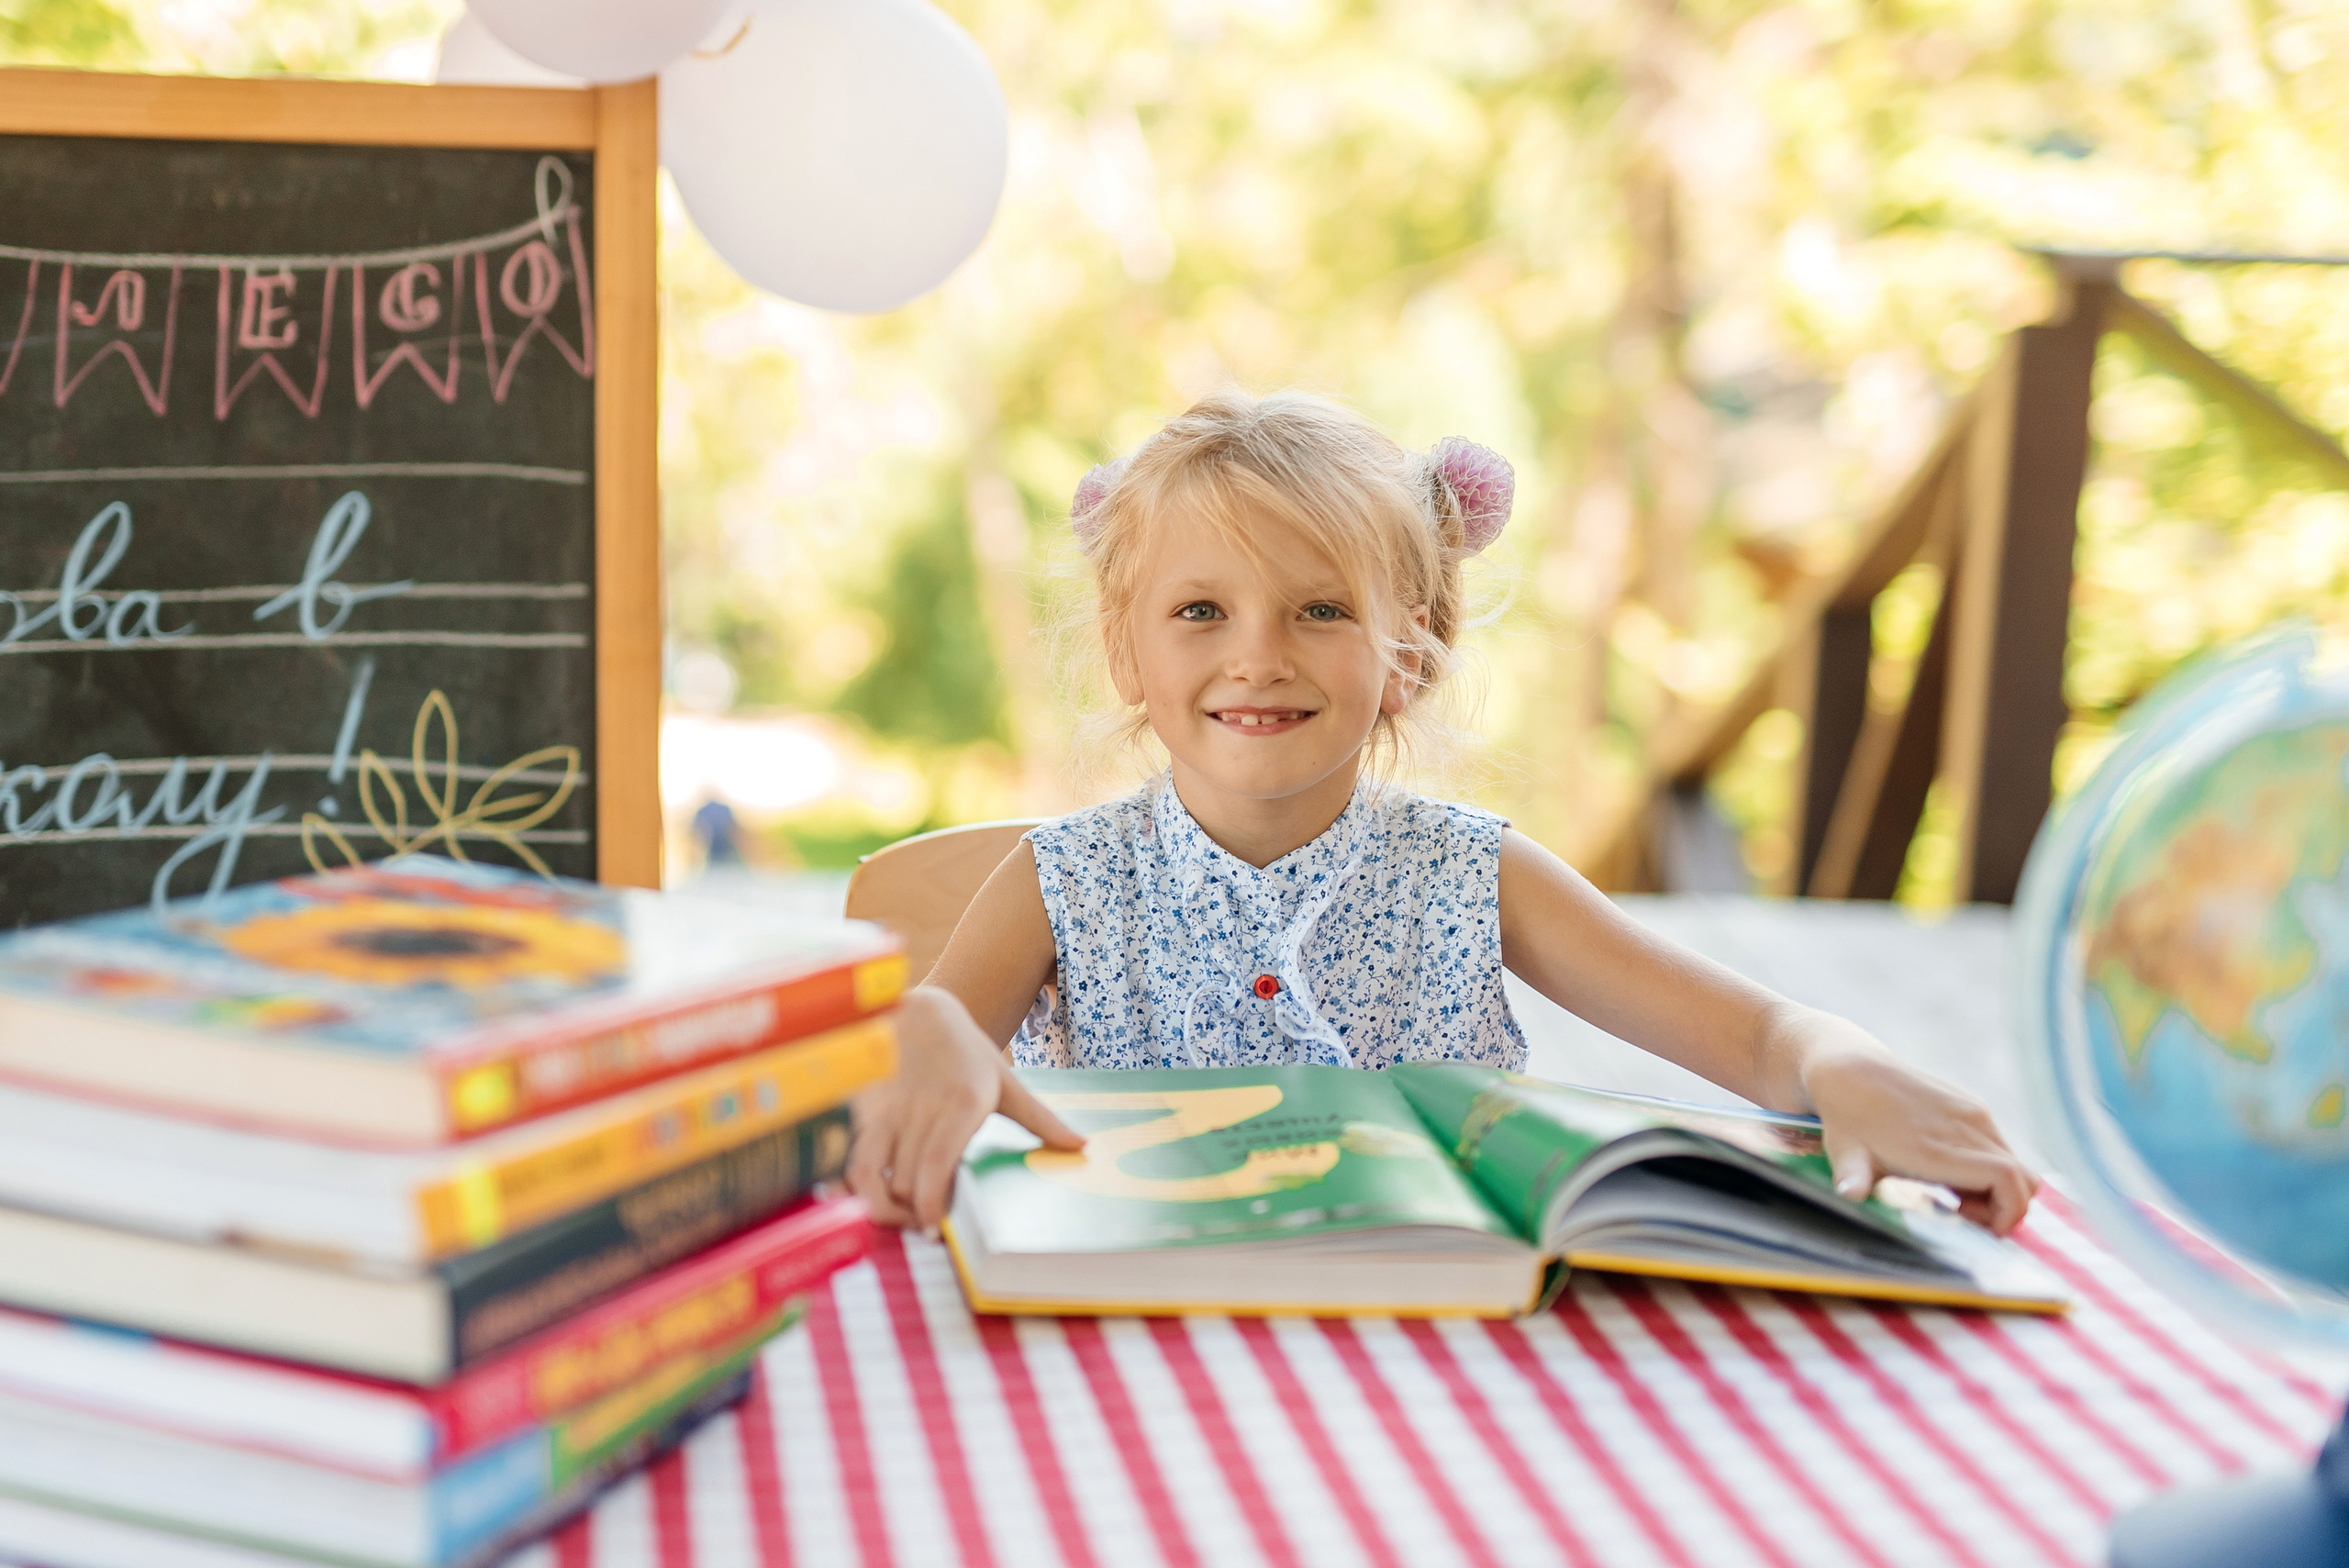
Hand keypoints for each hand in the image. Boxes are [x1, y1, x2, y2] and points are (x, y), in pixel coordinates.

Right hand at [847, 985, 1083, 1230]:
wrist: (919, 1008)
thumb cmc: (965, 1051)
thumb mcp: (1006, 1080)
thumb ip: (1040, 1119)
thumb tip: (1081, 1147)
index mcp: (960, 1103)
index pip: (936, 1162)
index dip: (928, 1202)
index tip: (932, 1228)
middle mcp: (919, 1108)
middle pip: (903, 1180)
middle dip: (909, 1213)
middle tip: (924, 1228)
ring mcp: (883, 1109)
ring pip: (867, 1172)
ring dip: (877, 1204)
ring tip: (897, 1218)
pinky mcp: (858, 1110)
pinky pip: (845, 1158)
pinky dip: (850, 1186)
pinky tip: (865, 1198)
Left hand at [1786, 1009, 2039, 1234]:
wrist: (1851, 1069)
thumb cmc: (1847, 1120)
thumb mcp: (1845, 1155)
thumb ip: (1853, 1179)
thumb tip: (1849, 1194)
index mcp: (1938, 1146)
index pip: (2006, 1179)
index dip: (2009, 1212)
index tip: (1984, 1229)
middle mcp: (1965, 1126)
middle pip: (2022, 1178)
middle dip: (2005, 1208)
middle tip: (1964, 1214)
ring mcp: (1973, 1112)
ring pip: (2015, 1163)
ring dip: (1998, 1188)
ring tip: (1953, 1195)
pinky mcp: (1972, 1105)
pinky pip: (2001, 1146)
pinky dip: (1991, 1168)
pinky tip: (1952, 1172)